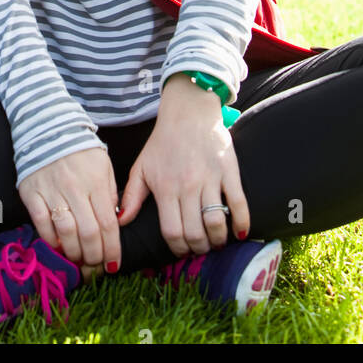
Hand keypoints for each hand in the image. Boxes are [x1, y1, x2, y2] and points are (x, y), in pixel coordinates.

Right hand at [18, 146, 120, 278]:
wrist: (48, 128)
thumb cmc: (81, 151)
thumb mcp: (104, 167)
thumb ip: (111, 194)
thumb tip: (116, 223)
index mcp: (95, 181)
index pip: (107, 223)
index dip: (112, 249)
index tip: (114, 265)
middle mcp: (74, 187)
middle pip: (87, 232)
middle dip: (94, 256)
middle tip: (95, 266)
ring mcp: (51, 189)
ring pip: (64, 231)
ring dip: (73, 252)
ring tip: (78, 259)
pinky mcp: (31, 191)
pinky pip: (41, 222)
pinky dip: (49, 239)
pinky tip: (57, 245)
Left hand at [117, 74, 249, 256]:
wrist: (188, 112)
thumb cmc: (163, 142)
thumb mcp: (141, 166)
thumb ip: (131, 196)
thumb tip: (120, 222)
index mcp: (165, 188)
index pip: (172, 232)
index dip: (178, 249)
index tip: (182, 250)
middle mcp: (187, 186)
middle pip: (195, 233)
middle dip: (198, 248)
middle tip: (200, 247)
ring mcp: (209, 178)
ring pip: (215, 222)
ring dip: (218, 239)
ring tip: (216, 240)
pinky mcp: (229, 170)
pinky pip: (238, 203)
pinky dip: (241, 222)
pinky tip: (240, 232)